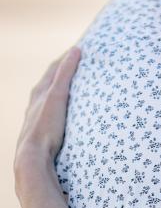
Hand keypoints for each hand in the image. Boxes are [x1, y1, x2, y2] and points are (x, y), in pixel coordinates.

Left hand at [15, 47, 80, 179]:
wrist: (34, 158)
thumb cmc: (45, 125)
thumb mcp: (57, 95)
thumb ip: (65, 73)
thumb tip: (75, 50)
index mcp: (39, 91)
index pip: (54, 68)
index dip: (66, 58)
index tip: (80, 50)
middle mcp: (36, 102)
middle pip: (51, 81)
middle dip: (64, 71)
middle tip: (80, 64)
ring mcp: (37, 116)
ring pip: (50, 97)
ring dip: (62, 89)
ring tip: (76, 86)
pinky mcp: (42, 129)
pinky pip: (53, 112)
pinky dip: (62, 105)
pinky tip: (68, 111)